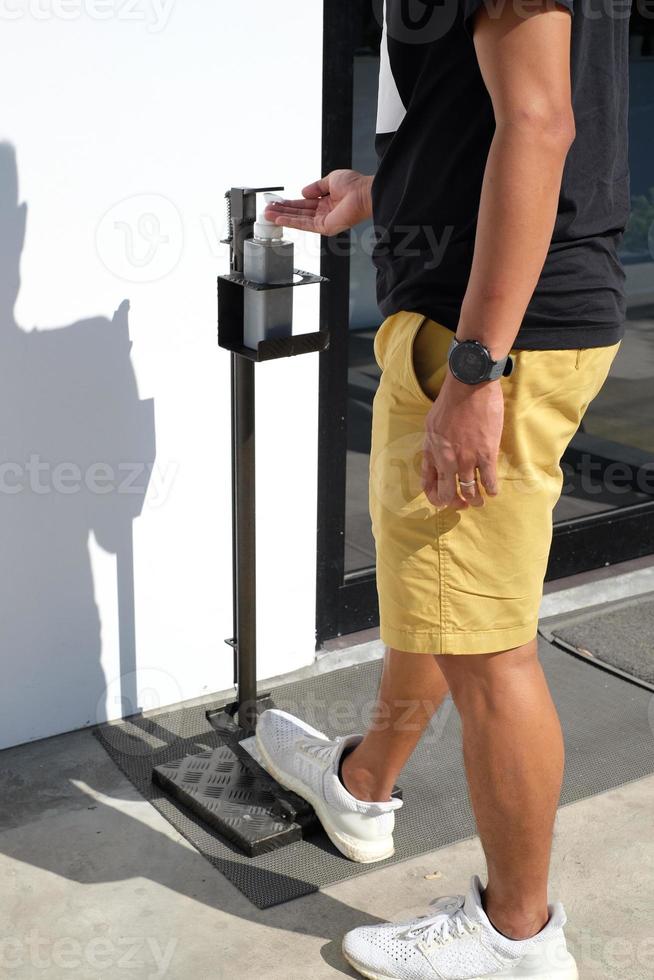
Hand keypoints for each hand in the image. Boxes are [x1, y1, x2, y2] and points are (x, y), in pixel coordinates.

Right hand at [264, 170, 372, 235]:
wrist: (363, 193)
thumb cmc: (354, 185)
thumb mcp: (330, 179)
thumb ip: (316, 186)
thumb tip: (303, 192)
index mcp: (325, 201)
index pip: (303, 203)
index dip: (289, 203)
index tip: (277, 202)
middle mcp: (324, 212)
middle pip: (298, 212)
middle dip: (282, 211)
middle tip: (267, 210)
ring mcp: (324, 221)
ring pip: (299, 219)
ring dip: (283, 217)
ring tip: (268, 215)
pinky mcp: (325, 227)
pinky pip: (305, 225)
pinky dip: (291, 222)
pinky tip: (280, 219)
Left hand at [422, 373, 503, 509]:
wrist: (469, 386)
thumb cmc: (450, 401)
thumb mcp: (431, 424)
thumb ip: (433, 445)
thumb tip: (436, 458)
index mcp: (432, 452)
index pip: (428, 484)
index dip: (435, 497)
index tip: (444, 499)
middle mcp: (447, 460)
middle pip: (448, 494)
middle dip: (456, 503)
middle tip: (464, 503)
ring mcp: (466, 460)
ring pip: (470, 493)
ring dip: (476, 501)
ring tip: (480, 501)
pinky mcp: (486, 455)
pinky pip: (489, 482)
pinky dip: (491, 490)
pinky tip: (493, 491)